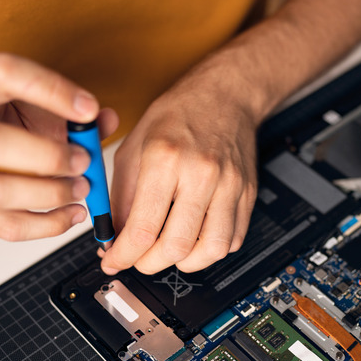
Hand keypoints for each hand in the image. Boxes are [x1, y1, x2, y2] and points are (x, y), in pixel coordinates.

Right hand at [0, 53, 117, 240]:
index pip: (2, 74)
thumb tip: (106, 120)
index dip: (49, 89)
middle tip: (84, 161)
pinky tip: (71, 214)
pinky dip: (46, 225)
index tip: (88, 108)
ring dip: (49, 195)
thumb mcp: (26, 105)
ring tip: (81, 189)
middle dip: (47, 156)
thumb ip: (68, 112)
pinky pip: (5, 226)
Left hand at [100, 64, 258, 274]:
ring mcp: (230, 186)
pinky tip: (196, 238)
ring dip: (184, 263)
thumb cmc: (178, 116)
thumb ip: (120, 197)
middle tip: (139, 259)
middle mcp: (201, 173)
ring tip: (169, 252)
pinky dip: (211, 250)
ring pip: (210, 251)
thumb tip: (112, 237)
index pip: (143, 228)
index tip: (114, 261)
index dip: (123, 256)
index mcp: (165, 159)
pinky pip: (232, 240)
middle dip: (149, 264)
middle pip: (176, 246)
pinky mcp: (247, 194)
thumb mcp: (133, 148)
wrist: (225, 96)